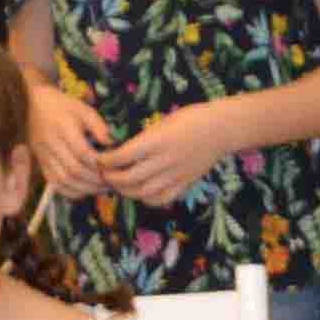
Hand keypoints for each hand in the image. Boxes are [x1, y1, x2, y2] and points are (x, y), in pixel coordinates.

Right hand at [28, 84, 117, 197]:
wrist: (33, 104)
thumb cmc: (63, 106)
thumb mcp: (84, 110)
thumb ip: (99, 127)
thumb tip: (113, 144)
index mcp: (62, 128)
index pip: (83, 153)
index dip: (100, 164)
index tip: (115, 167)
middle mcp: (50, 144)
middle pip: (74, 170)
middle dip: (96, 180)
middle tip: (112, 182)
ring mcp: (42, 155)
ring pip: (64, 180)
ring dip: (85, 188)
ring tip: (102, 188)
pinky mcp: (39, 163)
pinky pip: (54, 183)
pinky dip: (71, 191)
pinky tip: (85, 189)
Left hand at [97, 98, 234, 203]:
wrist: (220, 129)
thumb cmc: (189, 120)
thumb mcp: (161, 123)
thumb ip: (143, 140)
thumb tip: (120, 153)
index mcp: (156, 141)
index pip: (121, 156)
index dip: (105, 161)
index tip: (99, 159)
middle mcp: (164, 160)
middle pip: (128, 178)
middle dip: (110, 178)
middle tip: (103, 174)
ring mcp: (176, 174)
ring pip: (142, 192)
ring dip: (125, 191)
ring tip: (118, 184)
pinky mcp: (185, 183)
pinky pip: (162, 199)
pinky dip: (147, 199)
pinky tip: (142, 192)